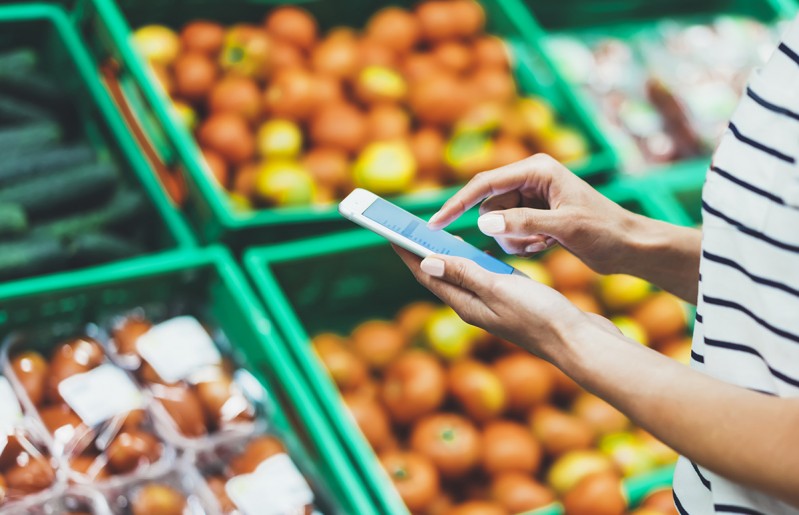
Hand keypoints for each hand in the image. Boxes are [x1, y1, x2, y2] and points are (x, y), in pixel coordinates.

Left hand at [394, 246, 618, 358]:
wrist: (579, 342)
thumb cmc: (541, 316)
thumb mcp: (498, 289)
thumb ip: (464, 274)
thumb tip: (426, 261)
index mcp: (466, 305)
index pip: (427, 275)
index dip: (408, 253)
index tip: (391, 232)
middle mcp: (475, 306)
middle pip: (441, 274)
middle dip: (424, 251)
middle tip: (410, 227)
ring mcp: (494, 305)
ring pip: (464, 275)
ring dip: (450, 254)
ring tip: (440, 234)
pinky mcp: (512, 301)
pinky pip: (485, 277)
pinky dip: (478, 260)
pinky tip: (483, 249)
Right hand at [427, 154, 640, 273]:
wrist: (631, 246)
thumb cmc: (605, 230)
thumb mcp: (564, 227)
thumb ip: (522, 223)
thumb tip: (482, 222)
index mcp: (537, 170)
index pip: (485, 184)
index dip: (457, 204)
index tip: (435, 224)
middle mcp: (532, 179)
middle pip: (490, 205)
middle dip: (501, 229)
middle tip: (532, 243)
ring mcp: (533, 198)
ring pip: (498, 221)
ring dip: (513, 240)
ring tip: (543, 244)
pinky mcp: (536, 215)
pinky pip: (510, 231)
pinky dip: (522, 244)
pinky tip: (546, 246)